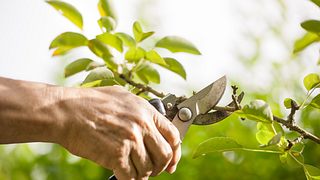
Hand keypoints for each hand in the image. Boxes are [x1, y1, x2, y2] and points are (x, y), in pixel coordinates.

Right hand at [59, 86, 180, 179]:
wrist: (66, 111)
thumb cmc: (90, 103)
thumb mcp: (122, 97)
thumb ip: (140, 110)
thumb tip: (152, 124)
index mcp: (146, 111)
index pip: (173, 135)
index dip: (175, 151)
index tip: (172, 161)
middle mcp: (142, 125)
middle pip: (165, 155)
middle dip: (161, 167)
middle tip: (153, 170)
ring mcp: (130, 140)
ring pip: (148, 168)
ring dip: (142, 174)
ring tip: (133, 171)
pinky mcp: (116, 155)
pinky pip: (131, 176)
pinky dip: (129, 179)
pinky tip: (123, 174)